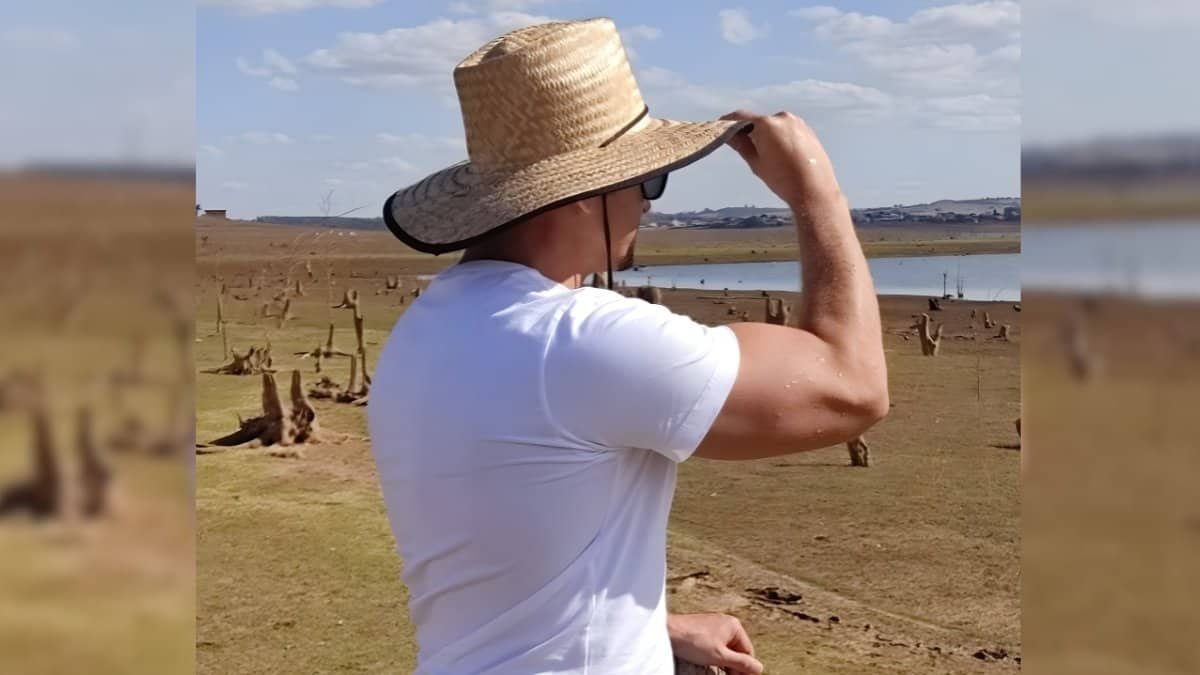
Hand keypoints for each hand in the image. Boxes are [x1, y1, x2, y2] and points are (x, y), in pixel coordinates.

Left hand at [668, 613, 763, 674]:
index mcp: (734, 626)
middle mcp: (726, 622)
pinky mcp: (704, 628)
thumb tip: (759, 668)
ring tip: (718, 670)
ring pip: (726, 648)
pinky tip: (708, 661)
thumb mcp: (720, 656)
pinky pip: (716, 643)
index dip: (744, 668)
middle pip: (737, 650)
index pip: (747, 652)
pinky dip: (715, 654)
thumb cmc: (693, 642)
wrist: (668, 631)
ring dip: (724, 661)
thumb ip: (741, 663)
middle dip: (734, 665)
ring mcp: (714, 624)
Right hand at [720, 109, 842, 210]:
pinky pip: (788, 129)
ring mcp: (798, 123)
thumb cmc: (783, 179)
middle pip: (759, 121)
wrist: (813, 190)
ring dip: (767, 134)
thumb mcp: (756, 163)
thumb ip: (741, 145)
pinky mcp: (808, 130)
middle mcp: (783, 118)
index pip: (741, 117)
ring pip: (774, 125)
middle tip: (744, 146)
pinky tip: (781, 154)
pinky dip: (780, 137)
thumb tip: (729, 135)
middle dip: (750, 130)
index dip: (729, 122)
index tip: (721, 126)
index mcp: (767, 124)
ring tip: (767, 155)